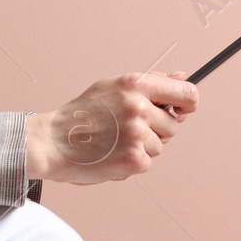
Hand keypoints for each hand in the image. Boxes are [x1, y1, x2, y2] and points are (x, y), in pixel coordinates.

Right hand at [24, 71, 198, 185]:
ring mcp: (137, 134)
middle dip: (156, 129)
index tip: (181, 110)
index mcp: (136, 84)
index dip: (188, 104)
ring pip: (160, 145)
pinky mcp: (134, 159)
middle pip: (173, 125)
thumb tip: (183, 77)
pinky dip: (131, 163)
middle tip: (124, 128)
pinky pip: (147, 162)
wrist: (52, 142)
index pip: (188, 94)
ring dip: (141, 147)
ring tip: (113, 141)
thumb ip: (151, 82)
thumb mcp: (113, 86)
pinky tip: (111, 155)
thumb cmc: (81, 114)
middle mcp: (138, 107)